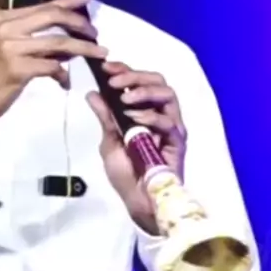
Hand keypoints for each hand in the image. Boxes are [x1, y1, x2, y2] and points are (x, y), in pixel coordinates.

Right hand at [0, 0, 107, 127]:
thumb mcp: (5, 44)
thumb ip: (31, 34)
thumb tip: (68, 32)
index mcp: (3, 17)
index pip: (44, 5)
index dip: (69, 2)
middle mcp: (6, 27)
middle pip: (53, 16)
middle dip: (79, 23)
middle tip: (95, 33)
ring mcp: (11, 47)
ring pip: (58, 42)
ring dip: (83, 48)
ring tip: (99, 53)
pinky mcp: (17, 69)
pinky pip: (52, 66)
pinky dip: (63, 73)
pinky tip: (65, 81)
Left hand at [87, 61, 186, 232]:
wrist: (139, 203)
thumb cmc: (126, 174)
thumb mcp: (109, 143)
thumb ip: (105, 117)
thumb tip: (91, 92)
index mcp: (143, 111)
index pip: (139, 81)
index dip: (124, 70)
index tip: (105, 68)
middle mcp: (160, 114)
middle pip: (157, 80)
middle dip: (135, 76)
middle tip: (115, 81)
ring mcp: (171, 127)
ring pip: (168, 94)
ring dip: (144, 92)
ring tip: (126, 99)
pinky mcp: (178, 142)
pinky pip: (169, 122)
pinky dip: (151, 117)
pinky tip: (135, 120)